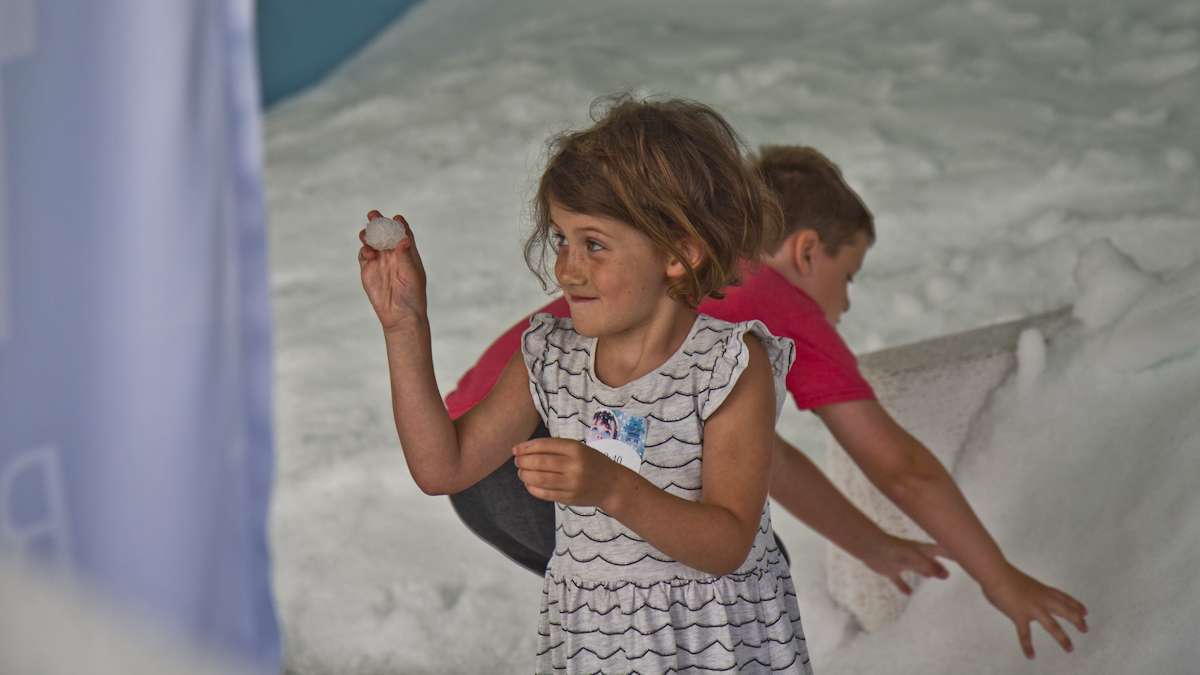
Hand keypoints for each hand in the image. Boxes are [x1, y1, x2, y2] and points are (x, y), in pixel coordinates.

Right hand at [357, 210, 426, 332]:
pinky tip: (368, 253)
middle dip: (378, 222)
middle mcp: (392, 254)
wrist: (400, 315)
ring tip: (367, 234)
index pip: (403, 233)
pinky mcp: (368, 270)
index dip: (399, 224)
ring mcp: (379, 261)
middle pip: (384, 233)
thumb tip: (403, 239)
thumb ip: (405, 257)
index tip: (396, 217)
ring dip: (368, 235)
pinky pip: (364, 255)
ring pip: (371, 242)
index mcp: (407, 253)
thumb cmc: (412, 295)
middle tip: (373, 214)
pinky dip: (364, 250)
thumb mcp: (412, 274)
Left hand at [513, 438, 629, 508]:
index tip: (515, 449)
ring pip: (540, 478)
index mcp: (576, 449)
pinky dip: (532, 488)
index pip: (544, 445)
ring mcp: (571, 483)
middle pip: (540, 462)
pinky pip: (545, 493)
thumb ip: (556, 448)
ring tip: (521, 472)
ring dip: (525, 475)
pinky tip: (529, 484)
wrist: (612, 485)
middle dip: (523, 461)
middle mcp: (573, 465)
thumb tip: (524, 449)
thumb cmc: (592, 463)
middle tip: (517, 461)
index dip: (526, 447)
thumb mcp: (579, 448)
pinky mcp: (569, 498)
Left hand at [859, 535, 950, 593]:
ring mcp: (902, 562)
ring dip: (926, 572)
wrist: (868, 548)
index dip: (953, 552)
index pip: (942, 550)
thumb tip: (946, 574)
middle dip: (942, 564)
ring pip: (918, 568)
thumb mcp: (913, 557)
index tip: (967, 555)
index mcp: (921, 550)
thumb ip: (928, 565)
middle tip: (953, 569)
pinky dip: (904, 586)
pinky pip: (899, 580)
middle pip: (931, 560)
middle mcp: (913, 555)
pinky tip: (908, 593)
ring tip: (935, 578)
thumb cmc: (892, 549)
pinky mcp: (891, 570)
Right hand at [981, 563, 1088, 658]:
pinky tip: (1031, 656)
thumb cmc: (1003, 574)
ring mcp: (1032, 608)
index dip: (1075, 604)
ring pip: (1053, 625)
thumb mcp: (1021, 581)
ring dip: (1062, 638)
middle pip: (1065, 610)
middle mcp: (1042, 599)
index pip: (1063, 597)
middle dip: (1077, 620)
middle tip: (1085, 629)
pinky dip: (1028, 646)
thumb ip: (1024, 591)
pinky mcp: (1020, 616)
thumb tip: (1017, 598)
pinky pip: (1025, 634)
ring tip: (1069, 648)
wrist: (995, 573)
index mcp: (1042, 589)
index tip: (1085, 611)